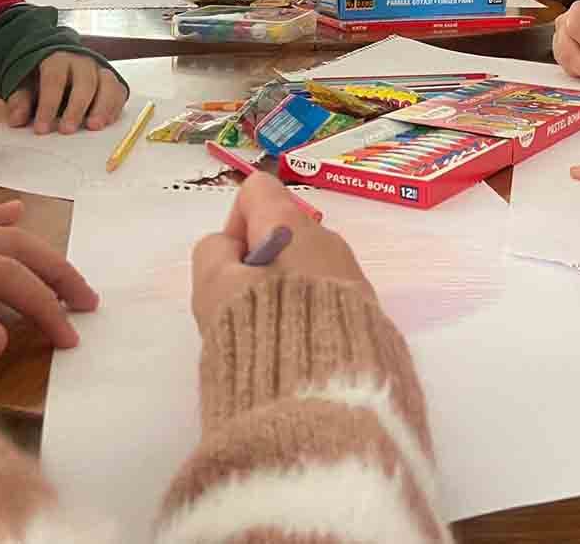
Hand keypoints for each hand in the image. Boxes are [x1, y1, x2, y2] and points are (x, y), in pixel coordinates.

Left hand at [5, 53, 128, 134]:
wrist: (58, 61)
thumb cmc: (40, 76)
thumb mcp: (25, 84)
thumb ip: (20, 100)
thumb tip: (16, 120)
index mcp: (57, 58)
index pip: (54, 79)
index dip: (48, 104)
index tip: (41, 129)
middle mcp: (82, 61)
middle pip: (85, 81)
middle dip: (77, 107)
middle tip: (67, 130)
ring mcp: (100, 70)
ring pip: (108, 84)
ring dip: (103, 106)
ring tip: (94, 126)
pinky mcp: (112, 81)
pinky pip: (119, 92)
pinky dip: (115, 107)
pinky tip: (106, 122)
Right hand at [190, 172, 370, 333]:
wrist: (329, 388)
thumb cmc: (264, 330)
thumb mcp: (214, 289)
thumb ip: (213, 253)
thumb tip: (233, 248)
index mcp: (291, 226)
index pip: (257, 190)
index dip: (235, 224)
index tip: (232, 268)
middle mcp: (328, 240)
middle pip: (282, 232)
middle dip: (259, 263)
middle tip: (244, 308)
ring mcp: (351, 273)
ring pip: (304, 266)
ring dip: (283, 289)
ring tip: (272, 333)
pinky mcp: (366, 307)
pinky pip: (325, 293)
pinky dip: (307, 310)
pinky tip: (300, 345)